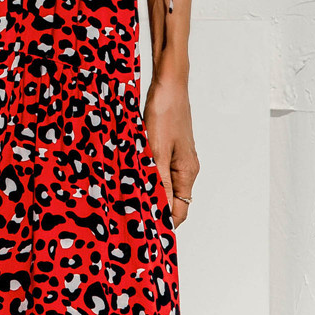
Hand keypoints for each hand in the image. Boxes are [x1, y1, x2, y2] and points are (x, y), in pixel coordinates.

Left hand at [143, 73, 199, 229]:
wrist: (168, 82)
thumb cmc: (165, 112)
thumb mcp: (158, 150)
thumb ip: (160, 183)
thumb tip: (161, 213)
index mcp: (187, 172)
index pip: (179, 211)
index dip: (163, 224)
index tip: (143, 231)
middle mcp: (186, 168)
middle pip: (172, 200)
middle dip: (153, 209)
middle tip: (130, 215)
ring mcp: (178, 157)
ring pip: (163, 184)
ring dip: (148, 191)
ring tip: (127, 195)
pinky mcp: (168, 146)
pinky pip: (159, 169)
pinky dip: (146, 175)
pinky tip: (130, 172)